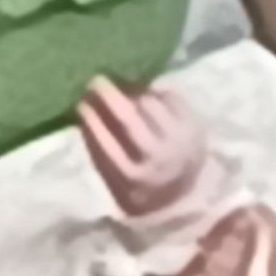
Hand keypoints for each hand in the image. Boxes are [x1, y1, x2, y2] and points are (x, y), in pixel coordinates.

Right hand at [78, 77, 219, 222]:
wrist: (188, 194)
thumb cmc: (143, 186)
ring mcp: (180, 140)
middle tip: (96, 81)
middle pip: (129, 117)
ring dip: (132, 93)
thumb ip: (100, 153)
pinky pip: (171, 98)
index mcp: (135, 175)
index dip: (92, 119)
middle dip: (109, 95)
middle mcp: (158, 157)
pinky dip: (156, 93)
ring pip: (150, 103)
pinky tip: (148, 96)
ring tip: (124, 91)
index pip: (108, 143)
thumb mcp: (117, 181)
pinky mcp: (195, 126)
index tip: (80, 103)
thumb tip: (84, 115)